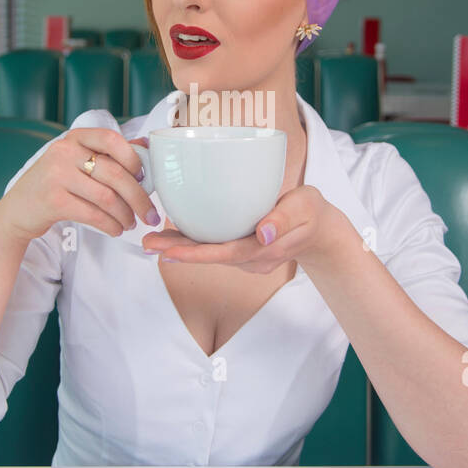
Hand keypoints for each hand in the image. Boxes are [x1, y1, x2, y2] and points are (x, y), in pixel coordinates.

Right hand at [0, 130, 158, 244]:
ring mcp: (56, 175)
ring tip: (130, 224)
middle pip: (115, 174)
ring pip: (107, 197)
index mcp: (74, 138)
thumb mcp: (76, 163)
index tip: (144, 178)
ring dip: (125, 215)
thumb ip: (107, 154)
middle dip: (139, 198)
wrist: (18, 210)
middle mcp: (64, 152)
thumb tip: (145, 146)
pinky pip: (93, 214)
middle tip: (150, 215)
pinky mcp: (52, 200)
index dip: (133, 159)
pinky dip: (110, 225)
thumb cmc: (55, 185)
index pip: (112, 139)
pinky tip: (115, 229)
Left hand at [142, 185, 344, 272]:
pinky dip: (194, 243)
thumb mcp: (306, 208)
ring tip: (151, 241)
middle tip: (147, 244)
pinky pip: (215, 248)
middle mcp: (252, 260)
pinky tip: (173, 235)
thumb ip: (285, 218)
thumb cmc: (311, 213)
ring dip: (181, 248)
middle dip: (178, 252)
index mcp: (266, 251)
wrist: (321, 231)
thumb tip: (263, 233)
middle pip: (211, 257)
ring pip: (210, 254)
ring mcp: (247, 259)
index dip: (197, 254)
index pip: (226, 253)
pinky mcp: (242, 251)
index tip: (170, 251)